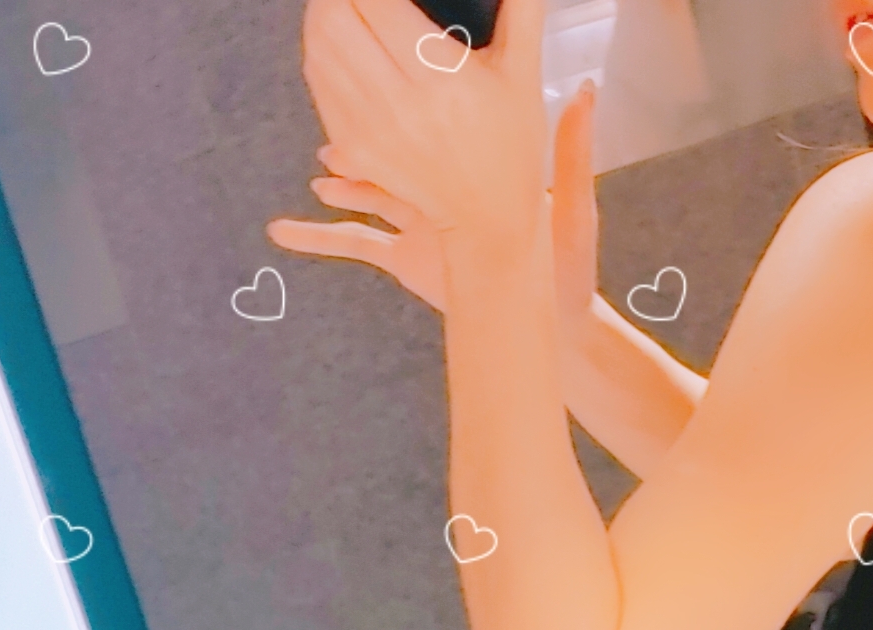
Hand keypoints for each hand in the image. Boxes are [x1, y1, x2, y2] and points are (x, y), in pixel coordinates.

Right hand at [267, 82, 598, 322]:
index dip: (410, 93)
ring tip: (317, 164)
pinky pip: (353, 244)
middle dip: (362, 120)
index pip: (438, 118)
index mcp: (478, 167)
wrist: (554, 324)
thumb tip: (589, 91)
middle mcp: (443, 188)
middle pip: (394, 143)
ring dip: (339, 175)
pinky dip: (318, 236)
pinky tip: (283, 230)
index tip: (388, 62)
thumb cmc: (569, 268)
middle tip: (333, 89)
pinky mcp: (404, 257)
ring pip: (367, 186)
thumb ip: (573, 153)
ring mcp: (419, 222)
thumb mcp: (573, 208)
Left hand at [300, 0, 547, 262]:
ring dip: (323, 17)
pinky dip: (320, 54)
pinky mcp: (353, 148)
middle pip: (334, 17)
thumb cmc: (510, 146)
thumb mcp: (524, 76)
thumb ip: (523, 12)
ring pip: (318, 48)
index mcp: (441, 76)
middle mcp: (399, 103)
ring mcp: (369, 129)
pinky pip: (318, 84)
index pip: (374, 2)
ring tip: (344, 8)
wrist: (488, 219)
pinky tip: (340, 43)